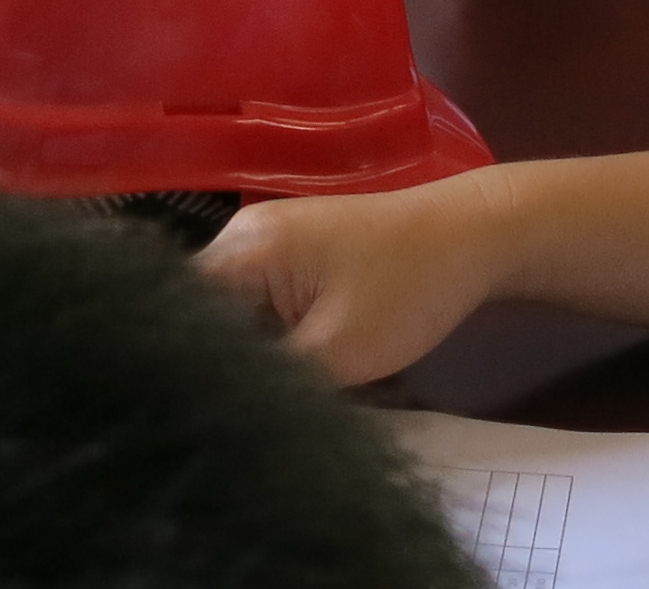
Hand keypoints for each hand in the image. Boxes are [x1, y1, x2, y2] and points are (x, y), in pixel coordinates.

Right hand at [199, 178, 507, 385]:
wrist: (471, 237)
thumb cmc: (407, 290)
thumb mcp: (337, 353)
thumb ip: (270, 382)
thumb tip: (217, 408)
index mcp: (244, 249)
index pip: (177, 311)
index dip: (180, 364)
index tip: (191, 412)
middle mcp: (244, 234)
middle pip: (201, 311)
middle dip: (217, 362)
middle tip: (229, 413)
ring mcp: (270, 239)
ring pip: (233, 310)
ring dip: (246, 352)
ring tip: (258, 397)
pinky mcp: (295, 252)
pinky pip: (260, 299)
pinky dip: (269, 335)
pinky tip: (286, 369)